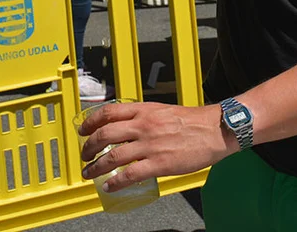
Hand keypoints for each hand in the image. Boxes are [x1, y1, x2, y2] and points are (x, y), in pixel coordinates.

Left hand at [78, 102, 235, 193]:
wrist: (214, 130)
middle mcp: (143, 125)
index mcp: (143, 110)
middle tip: (84, 155)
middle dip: (89, 147)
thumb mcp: (162, 111)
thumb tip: (127, 126)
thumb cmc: (192, 121)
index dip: (90, 122)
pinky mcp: (159, 163)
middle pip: (105, 135)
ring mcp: (150, 145)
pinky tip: (109, 186)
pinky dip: (115, 182)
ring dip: (96, 167)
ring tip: (90, 173)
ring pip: (113, 156)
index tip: (83, 130)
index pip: (108, 113)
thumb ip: (144, 117)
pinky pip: (130, 174)